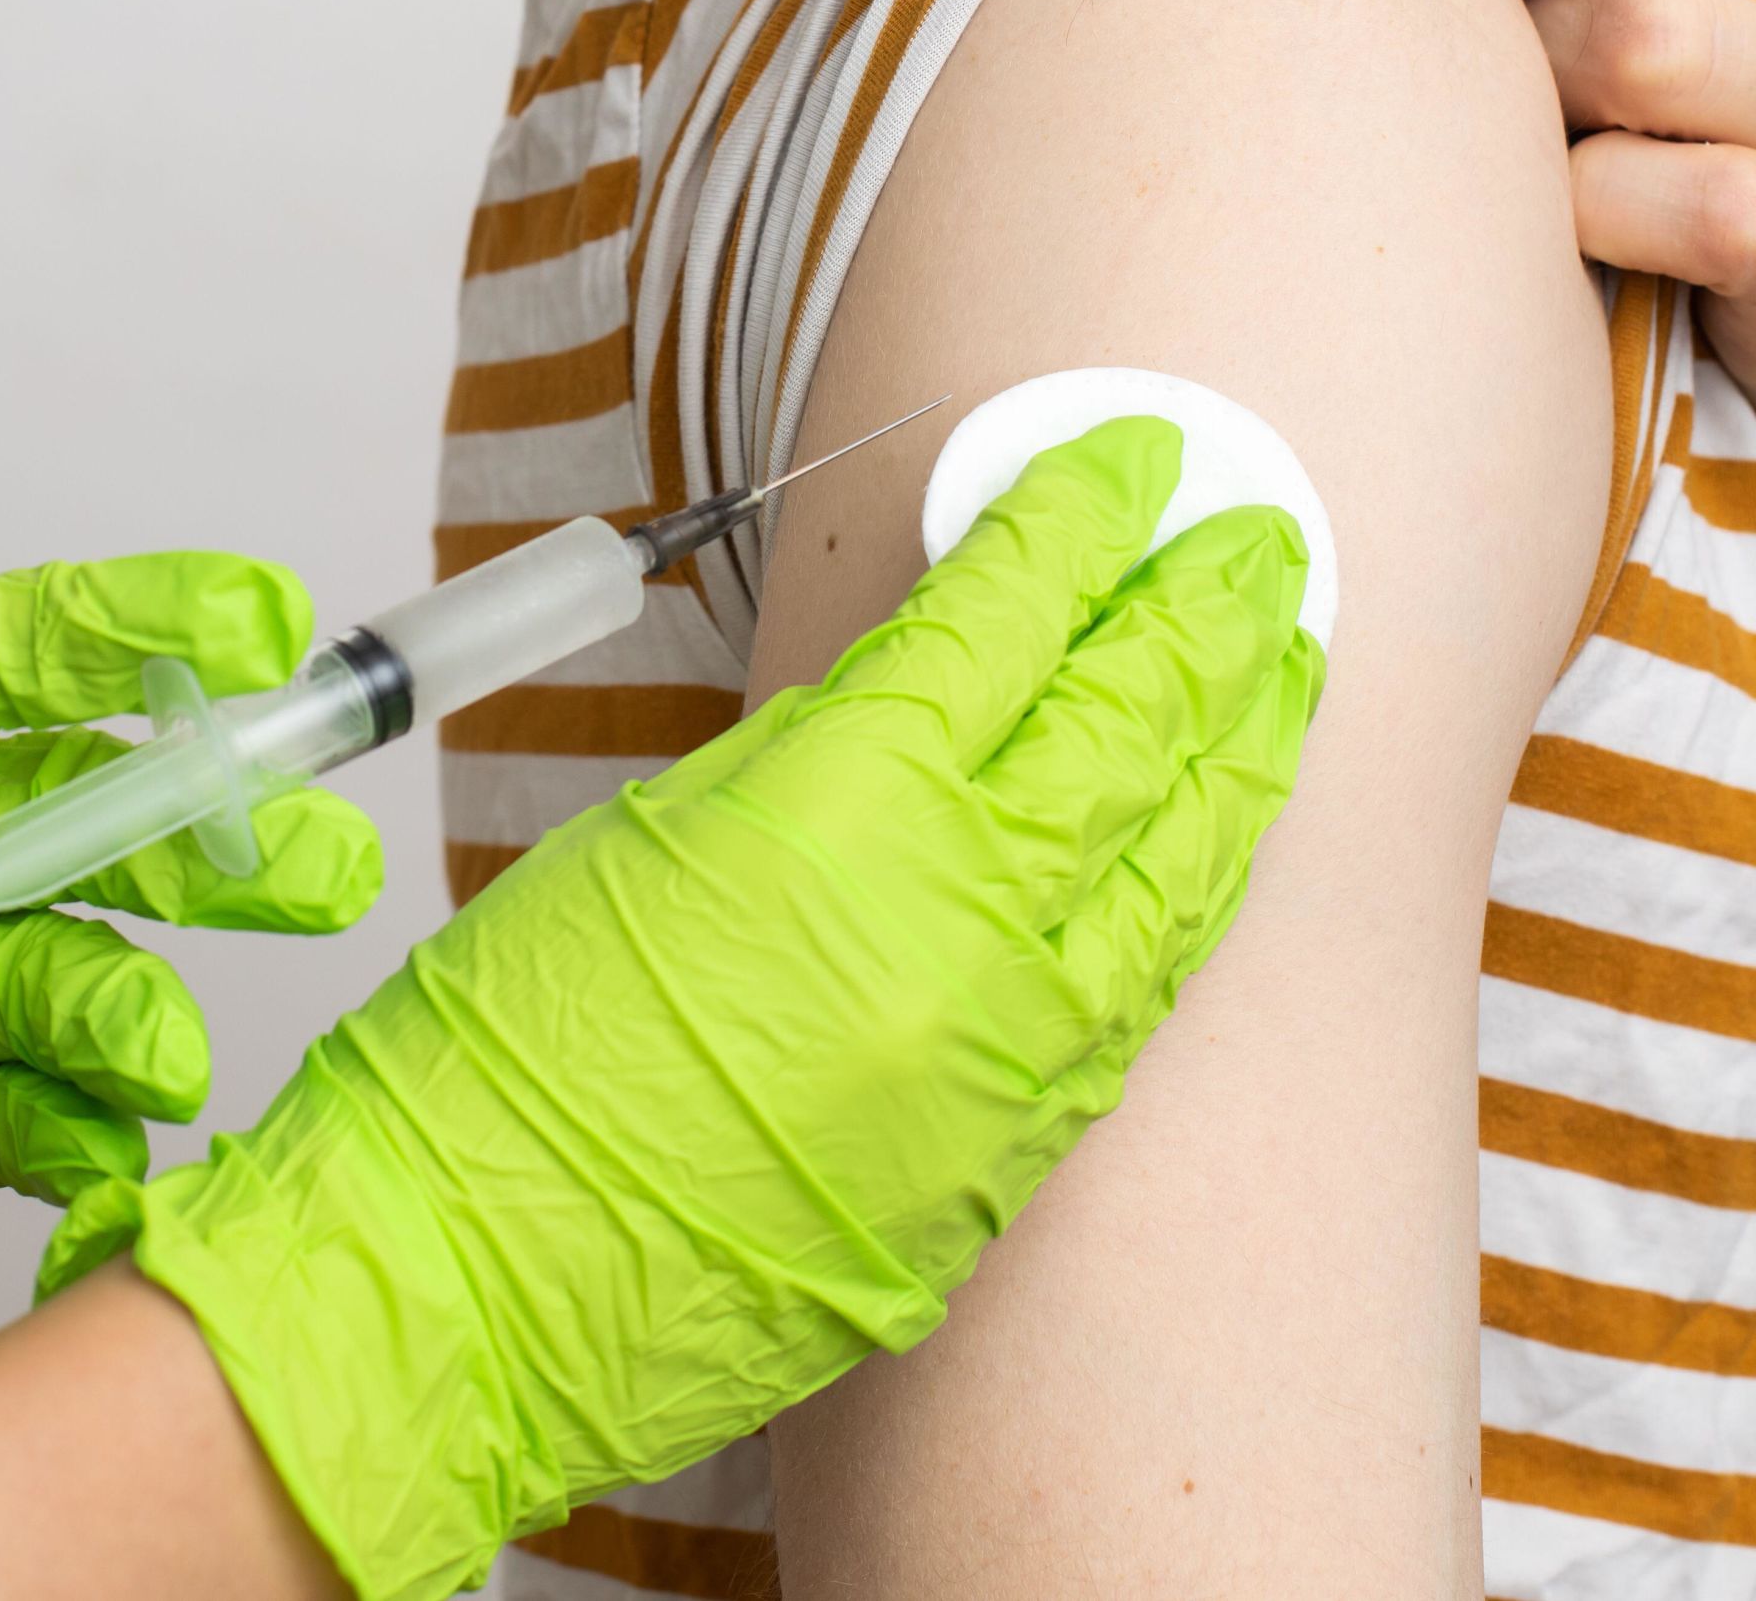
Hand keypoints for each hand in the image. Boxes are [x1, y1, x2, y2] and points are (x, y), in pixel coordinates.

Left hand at [0, 556, 380, 1474]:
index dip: (112, 627)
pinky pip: (11, 1126)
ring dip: (139, 1004)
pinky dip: (79, 1148)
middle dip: (194, 824)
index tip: (253, 620)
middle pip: (56, 814)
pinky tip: (106, 1178)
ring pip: (58, 974)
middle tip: (309, 868)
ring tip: (166, 1066)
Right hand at [35, 421, 1320, 1600]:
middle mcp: (962, 918)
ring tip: (1287, 662)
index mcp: (847, 803)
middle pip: (1130, 719)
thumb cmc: (506, 1059)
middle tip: (1259, 535)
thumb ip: (804, 766)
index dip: (1082, 518)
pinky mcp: (1013, 1160)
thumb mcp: (649, 841)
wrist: (468, 1294)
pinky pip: (1140, 996)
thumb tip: (906, 707)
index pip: (1010, 614)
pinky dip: (1190, 896)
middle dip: (1203, 610)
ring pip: (1179, 861)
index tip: (1135, 461)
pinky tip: (1215, 843)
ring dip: (1242, 745)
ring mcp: (1010, 1051)